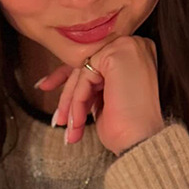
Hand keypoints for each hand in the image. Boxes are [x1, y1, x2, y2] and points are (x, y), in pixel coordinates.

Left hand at [37, 36, 164, 154]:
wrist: (142, 143)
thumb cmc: (128, 128)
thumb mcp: (104, 98)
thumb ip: (92, 82)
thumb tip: (65, 76)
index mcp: (134, 54)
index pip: (94, 61)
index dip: (68, 76)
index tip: (46, 86)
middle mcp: (134, 45)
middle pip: (86, 65)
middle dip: (67, 93)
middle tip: (57, 117)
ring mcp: (127, 47)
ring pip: (82, 71)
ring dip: (71, 103)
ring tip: (70, 128)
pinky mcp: (117, 54)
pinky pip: (84, 77)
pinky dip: (77, 101)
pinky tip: (78, 122)